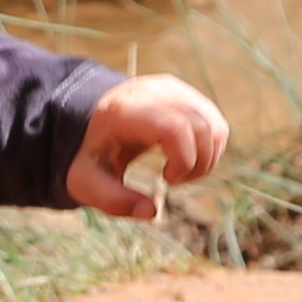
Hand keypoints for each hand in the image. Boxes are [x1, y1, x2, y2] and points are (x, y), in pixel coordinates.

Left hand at [70, 72, 228, 217]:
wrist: (92, 120)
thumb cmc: (91, 153)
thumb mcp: (86, 182)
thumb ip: (113, 200)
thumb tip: (151, 211)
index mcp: (128, 111)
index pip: (176, 128)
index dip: (184, 160)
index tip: (168, 179)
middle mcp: (155, 92)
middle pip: (202, 128)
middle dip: (198, 165)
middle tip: (174, 180)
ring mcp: (175, 90)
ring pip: (214, 126)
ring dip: (208, 158)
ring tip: (181, 172)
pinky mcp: (187, 94)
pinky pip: (215, 123)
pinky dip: (211, 148)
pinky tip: (188, 160)